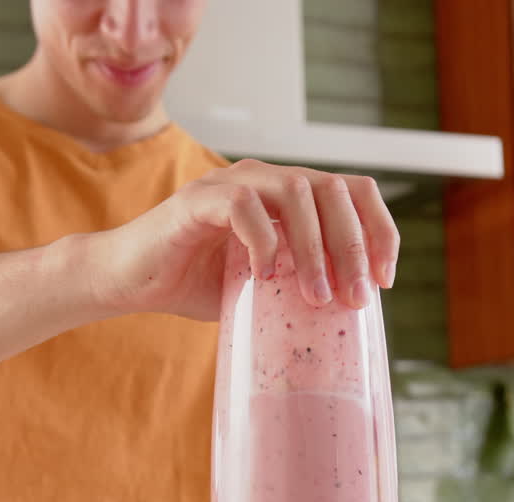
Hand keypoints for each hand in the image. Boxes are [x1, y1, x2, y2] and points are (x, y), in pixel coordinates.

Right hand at [93, 158, 399, 320]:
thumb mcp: (264, 286)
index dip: (379, 231)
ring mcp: (231, 183)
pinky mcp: (198, 200)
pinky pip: (244, 206)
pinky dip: (264, 242)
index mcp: (287, 194)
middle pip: (334, 189)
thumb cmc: (196, 283)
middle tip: (356, 297)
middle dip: (354, 247)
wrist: (130, 281)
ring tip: (314, 296)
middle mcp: (265, 178)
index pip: (353, 191)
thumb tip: (352, 312)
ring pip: (297, 192)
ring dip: (315, 249)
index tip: (383, 280)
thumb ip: (302, 283)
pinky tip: (262, 277)